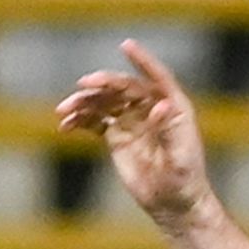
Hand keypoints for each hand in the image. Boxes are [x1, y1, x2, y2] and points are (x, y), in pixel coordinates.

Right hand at [57, 38, 213, 235]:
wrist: (173, 204)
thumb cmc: (184, 180)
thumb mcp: (180, 156)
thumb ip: (168, 130)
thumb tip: (158, 106)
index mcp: (171, 107)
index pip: (156, 77)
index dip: (142, 60)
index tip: (125, 45)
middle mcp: (150, 108)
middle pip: (123, 88)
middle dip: (101, 85)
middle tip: (82, 86)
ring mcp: (131, 120)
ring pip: (105, 103)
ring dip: (84, 103)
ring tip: (64, 111)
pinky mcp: (117, 136)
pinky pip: (95, 122)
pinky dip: (80, 121)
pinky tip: (65, 125)